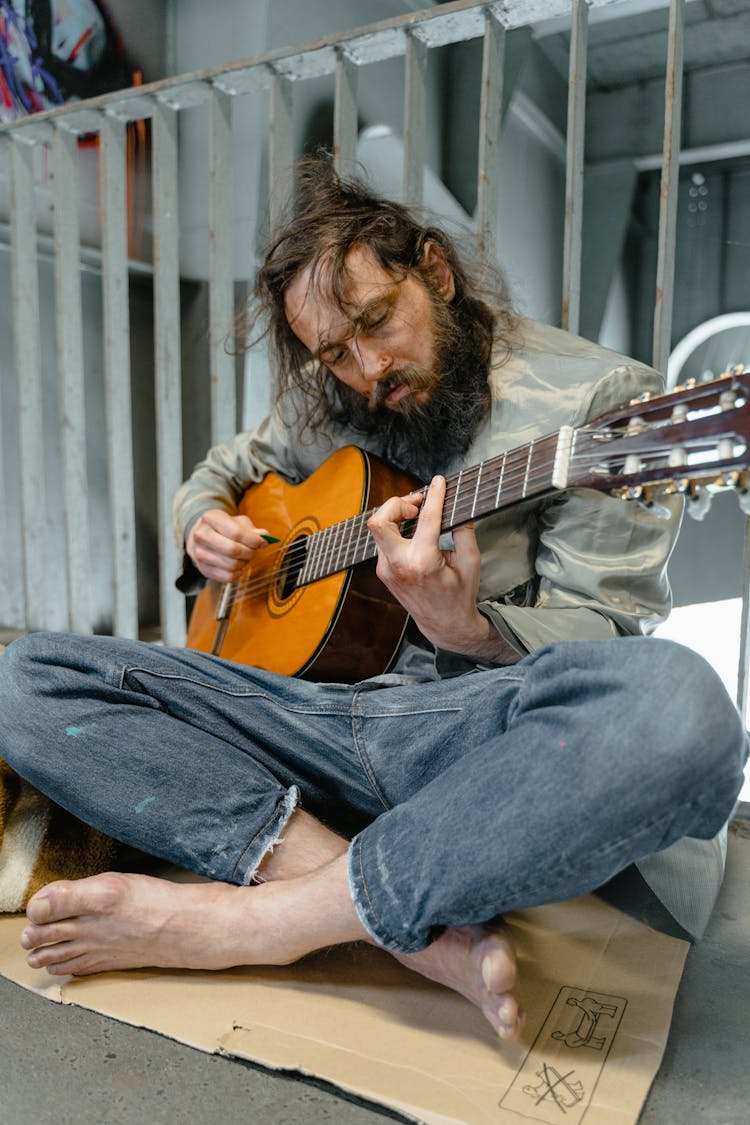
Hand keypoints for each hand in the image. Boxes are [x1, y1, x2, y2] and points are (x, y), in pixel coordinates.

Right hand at [186, 508, 273, 582]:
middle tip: (253, 551)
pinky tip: (237, 565)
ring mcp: (199, 554)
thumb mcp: (238, 522)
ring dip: (244, 563)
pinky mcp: (203, 569)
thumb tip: (264, 537)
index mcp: (210, 518)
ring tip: (244, 557)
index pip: (236, 533)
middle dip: (249, 552)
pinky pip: (228, 577)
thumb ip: (252, 530)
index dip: (254, 540)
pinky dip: (238, 573)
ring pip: (231, 565)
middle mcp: (200, 535)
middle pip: (233, 550)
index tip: (263, 543)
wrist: (203, 537)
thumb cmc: (225, 528)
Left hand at [367, 476, 492, 656]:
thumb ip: (464, 531)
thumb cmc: (459, 595)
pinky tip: (412, 530)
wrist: (444, 625)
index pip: (426, 518)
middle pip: (378, 521)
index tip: (439, 481)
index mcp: (423, 562)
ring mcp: (387, 570)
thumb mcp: (471, 562)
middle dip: (396, 504)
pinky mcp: (383, 572)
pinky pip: (383, 541)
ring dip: (395, 515)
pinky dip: (396, 529)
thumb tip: (459, 507)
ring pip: (378, 529)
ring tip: (416, 514)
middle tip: (416, 504)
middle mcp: (399, 565)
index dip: (434, 495)